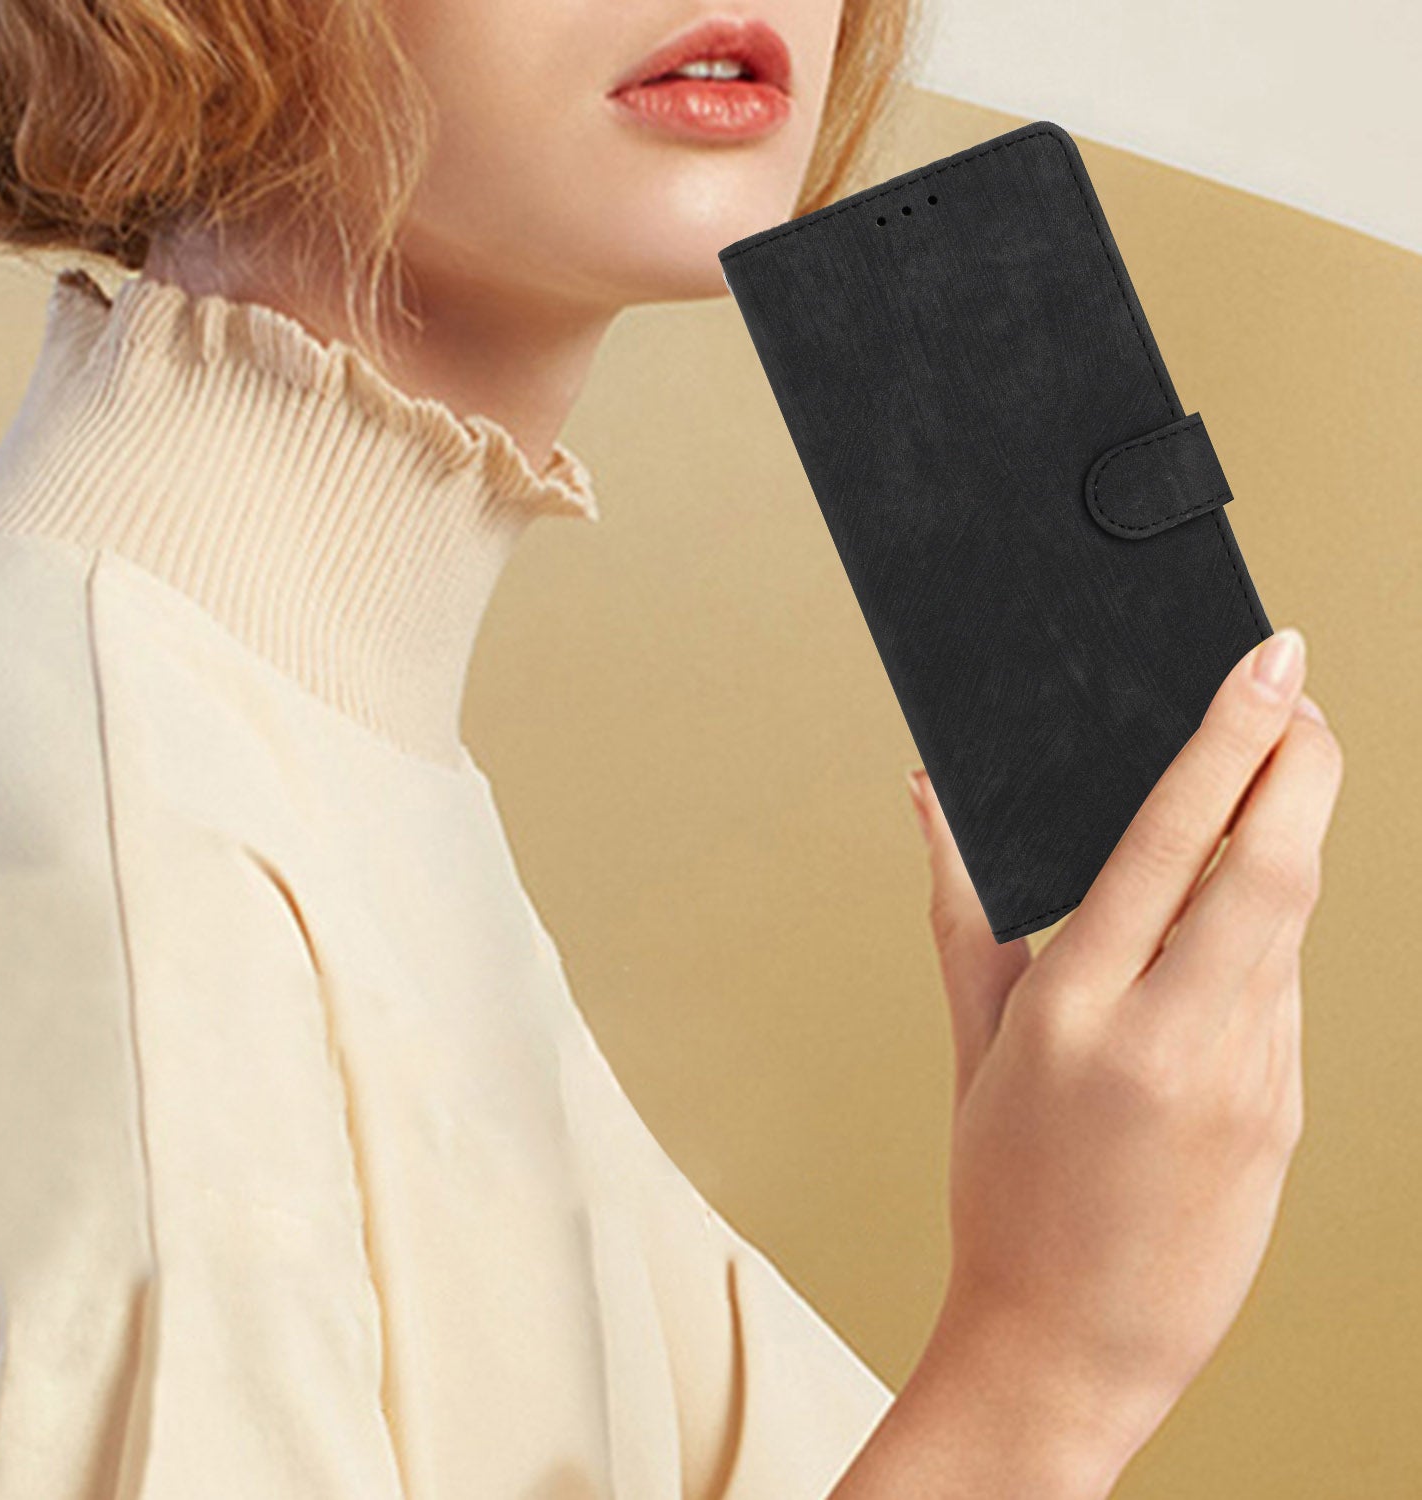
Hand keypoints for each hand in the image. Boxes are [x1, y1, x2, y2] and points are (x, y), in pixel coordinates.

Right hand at [898, 627, 1341, 1494]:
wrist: (1071, 1341)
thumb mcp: (975, 1041)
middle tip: (1300, 697)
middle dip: (1303, 762)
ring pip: (1293, 923)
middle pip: (1274, 867)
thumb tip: (929, 801)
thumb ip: (963, 909)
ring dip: (1287, 840)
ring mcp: (1248, 1082)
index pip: (1174, 844)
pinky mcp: (1288, 1113)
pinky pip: (1288, 991)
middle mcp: (1174, 1040)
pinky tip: (1234, 923)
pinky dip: (1270, 932)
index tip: (1272, 665)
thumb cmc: (1005, 1186)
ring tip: (1264, 790)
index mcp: (1078, 1013)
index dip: (1231, 741)